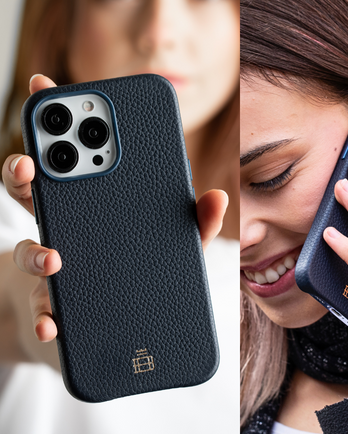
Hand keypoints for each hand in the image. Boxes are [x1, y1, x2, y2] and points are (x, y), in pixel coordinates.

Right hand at [1, 74, 227, 343]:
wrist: (112, 327)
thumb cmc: (142, 272)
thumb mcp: (175, 245)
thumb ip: (193, 223)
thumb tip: (217, 196)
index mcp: (92, 206)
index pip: (71, 160)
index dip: (55, 122)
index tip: (44, 86)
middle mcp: (65, 230)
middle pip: (34, 194)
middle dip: (24, 170)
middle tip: (30, 163)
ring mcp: (54, 270)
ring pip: (27, 250)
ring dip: (33, 251)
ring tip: (54, 259)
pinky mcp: (52, 310)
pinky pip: (41, 311)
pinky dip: (45, 317)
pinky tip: (55, 323)